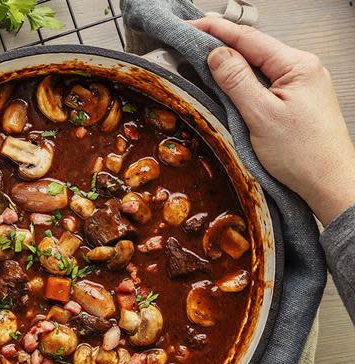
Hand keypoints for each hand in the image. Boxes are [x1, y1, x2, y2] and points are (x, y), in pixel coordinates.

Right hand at [190, 17, 354, 225]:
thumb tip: (217, 53)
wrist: (330, 183)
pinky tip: (229, 84)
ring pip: (258, 65)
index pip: (249, 38)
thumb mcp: (261, 116)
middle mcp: (303, 69)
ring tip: (203, 60)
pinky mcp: (297, 99)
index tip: (190, 25)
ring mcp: (301, 84)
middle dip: (221, 43)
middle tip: (189, 42)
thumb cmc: (303, 154)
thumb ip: (237, 82)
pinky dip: (243, 80)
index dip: (216, 30)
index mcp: (297, 66)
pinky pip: (265, 81)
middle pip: (254, 48)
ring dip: (231, 62)